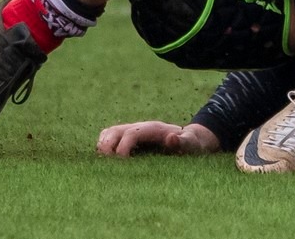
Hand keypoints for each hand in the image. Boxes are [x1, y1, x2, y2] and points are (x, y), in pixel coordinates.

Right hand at [96, 120, 219, 157]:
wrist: (190, 140)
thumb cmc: (191, 145)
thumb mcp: (192, 145)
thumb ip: (183, 142)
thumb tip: (171, 138)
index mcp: (153, 129)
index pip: (131, 134)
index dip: (122, 148)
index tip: (122, 164)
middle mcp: (140, 127)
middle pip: (115, 131)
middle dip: (108, 147)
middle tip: (107, 167)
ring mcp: (133, 131)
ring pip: (109, 133)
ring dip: (103, 146)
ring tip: (103, 165)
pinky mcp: (128, 138)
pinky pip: (109, 138)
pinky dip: (103, 147)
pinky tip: (106, 163)